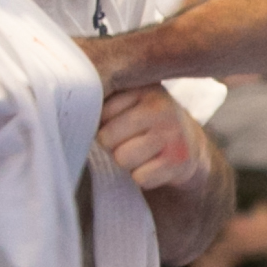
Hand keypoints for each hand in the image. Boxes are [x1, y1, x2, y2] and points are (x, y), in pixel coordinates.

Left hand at [95, 85, 212, 199]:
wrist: (190, 146)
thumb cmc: (147, 124)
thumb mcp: (131, 102)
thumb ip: (105, 99)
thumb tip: (76, 117)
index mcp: (145, 89)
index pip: (99, 113)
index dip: (104, 124)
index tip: (121, 123)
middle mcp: (161, 108)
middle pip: (107, 138)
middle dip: (114, 145)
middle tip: (131, 141)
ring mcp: (173, 135)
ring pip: (122, 159)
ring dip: (128, 162)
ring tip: (142, 153)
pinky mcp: (178, 161)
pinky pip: (140, 178)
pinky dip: (143, 177)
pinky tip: (154, 166)